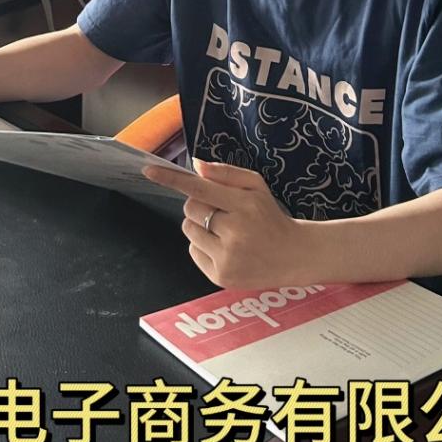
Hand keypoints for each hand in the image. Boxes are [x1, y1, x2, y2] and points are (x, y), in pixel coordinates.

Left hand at [142, 157, 307, 289]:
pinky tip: (224, 247)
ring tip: (224, 230)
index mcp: (244, 205)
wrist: (293, 256)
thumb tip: (196, 165)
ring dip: (199, 226)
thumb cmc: (270, 216)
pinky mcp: (221, 277)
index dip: (172, 179)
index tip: (149, 170)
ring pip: (189, 230)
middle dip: (198, 205)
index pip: (199, 188)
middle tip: (220, 210)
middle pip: (190, 209)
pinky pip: (193, 252)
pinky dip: (202, 246)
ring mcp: (227, 258)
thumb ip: (226, 173)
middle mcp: (234, 233)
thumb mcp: (256, 186)